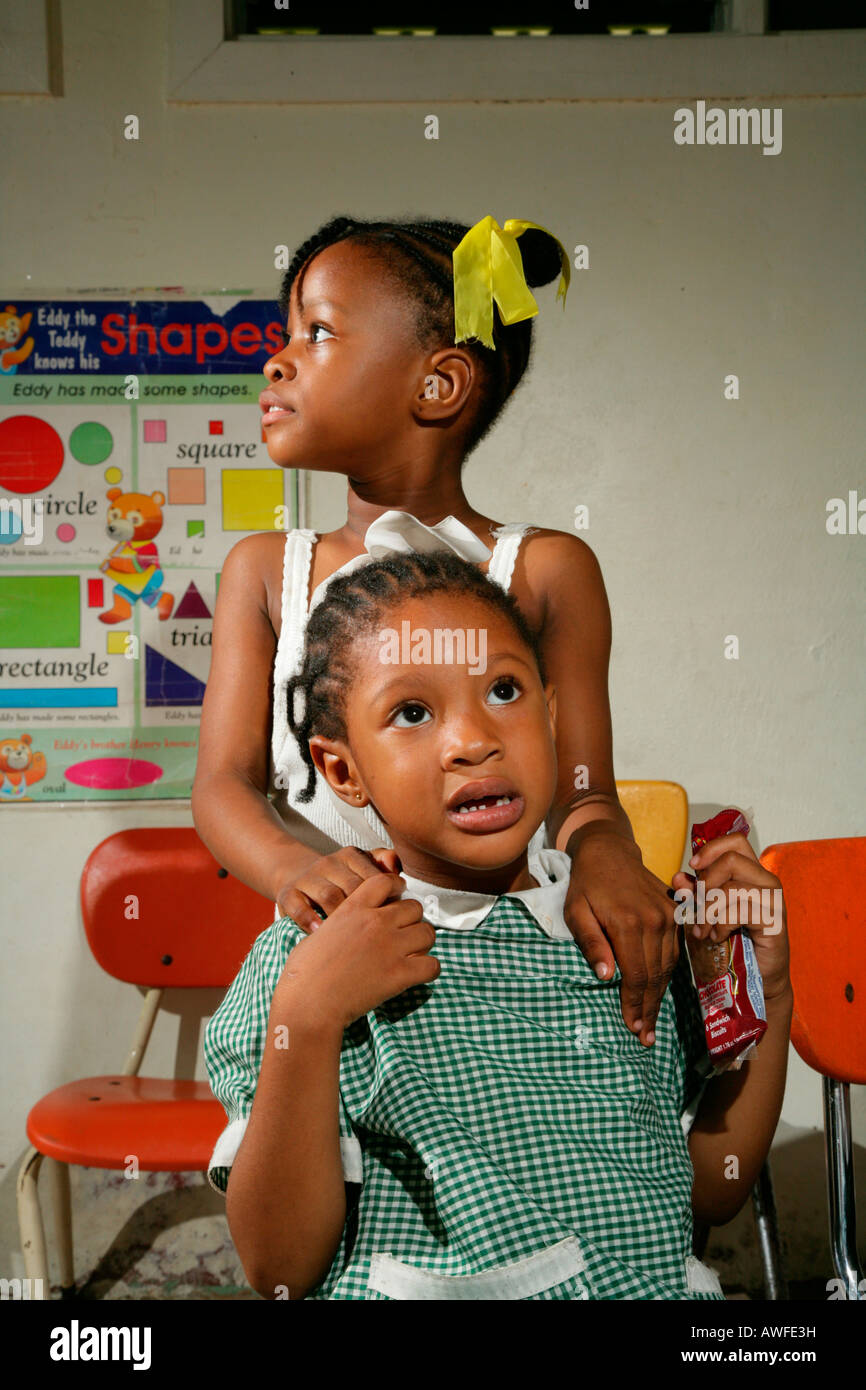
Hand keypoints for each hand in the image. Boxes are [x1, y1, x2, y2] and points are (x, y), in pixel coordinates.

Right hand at [274, 870, 439, 1029]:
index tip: (397, 896)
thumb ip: (339, 923)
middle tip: (404, 934)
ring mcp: (390, 947)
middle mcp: (376, 922)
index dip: (396, 887)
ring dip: (423, 943)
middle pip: (414, 907)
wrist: (308, 1003)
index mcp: (353, 908)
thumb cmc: (304, 972)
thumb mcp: (318, 933)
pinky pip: (432, 965)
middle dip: (412, 920)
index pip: (386, 881)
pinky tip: (416, 975)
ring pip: (428, 933)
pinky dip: (428, 970)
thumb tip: (344, 928)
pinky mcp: (399, 974)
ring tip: (412, 954)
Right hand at [275, 846, 403, 932]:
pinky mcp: (287, 893)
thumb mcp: (363, 869)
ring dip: (341, 918)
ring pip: (329, 896)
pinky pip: (298, 907)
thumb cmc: (340, 881)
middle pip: (353, 887)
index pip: (374, 876)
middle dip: (365, 912)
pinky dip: (309, 920)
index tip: (392, 918)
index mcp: (351, 855)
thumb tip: (395, 867)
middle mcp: (328, 863)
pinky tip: (320, 932)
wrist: (298, 877)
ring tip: (351, 939)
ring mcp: (307, 877)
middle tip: (375, 935)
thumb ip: (383, 865)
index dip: (386, 899)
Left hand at [563, 832, 678, 1045]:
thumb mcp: (576, 911)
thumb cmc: (586, 884)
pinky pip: (674, 952)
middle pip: (655, 976)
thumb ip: (592, 944)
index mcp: (629, 923)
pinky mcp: (674, 913)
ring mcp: (668, 916)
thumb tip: (607, 977)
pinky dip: (667, 975)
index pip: (636, 975)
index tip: (632, 1028)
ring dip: (660, 997)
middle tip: (645, 1038)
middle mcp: (655, 921)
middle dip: (649, 1009)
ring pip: (668, 967)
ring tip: (652, 1023)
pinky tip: (659, 993)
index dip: (634, 1004)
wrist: (609, 851)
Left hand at [672, 834, 790, 1001]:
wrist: (757, 978)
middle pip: (731, 861)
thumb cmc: (733, 942)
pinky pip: (739, 912)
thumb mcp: (708, 913)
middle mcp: (767, 881)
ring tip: (701, 930)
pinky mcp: (775, 922)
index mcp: (753, 873)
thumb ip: (694, 894)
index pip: (736, 841)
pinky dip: (720, 925)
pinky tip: (715, 937)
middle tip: (696, 908)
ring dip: (708, 911)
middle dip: (705, 884)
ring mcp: (774, 901)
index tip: (693, 865)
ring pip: (732, 888)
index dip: (712, 849)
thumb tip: (677, 878)